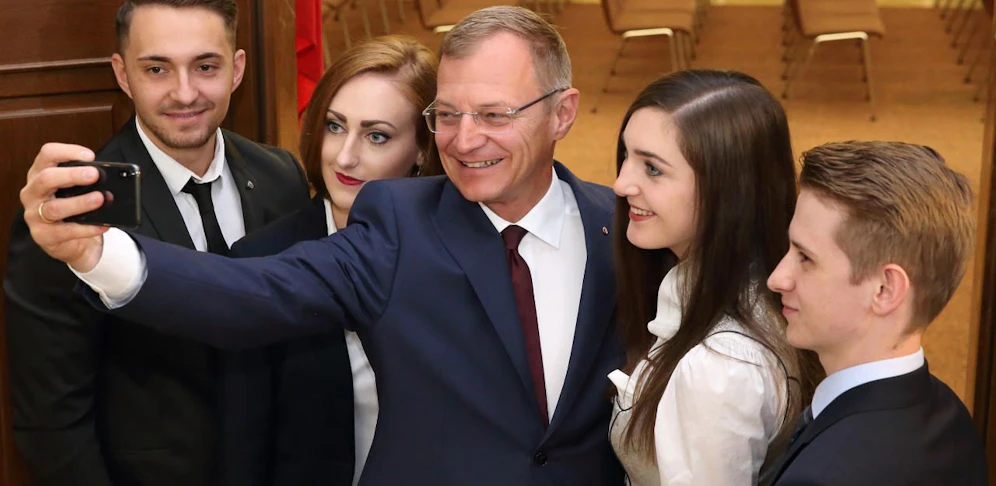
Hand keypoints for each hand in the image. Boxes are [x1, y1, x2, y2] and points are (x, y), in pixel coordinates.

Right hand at [21, 143, 107, 271]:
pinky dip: (86, 229)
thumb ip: (86, 182)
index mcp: (40, 174)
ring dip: (80, 202)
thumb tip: (109, 176)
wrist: (72, 243)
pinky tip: (102, 225)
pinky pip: (65, 232)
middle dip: (72, 175)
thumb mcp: (77, 191)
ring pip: (54, 207)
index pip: (47, 154)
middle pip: (46, 178)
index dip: (67, 151)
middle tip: (95, 175)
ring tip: (100, 199)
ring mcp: (34, 215)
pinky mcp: (43, 236)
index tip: (90, 156)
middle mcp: (32, 193)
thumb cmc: (75, 210)